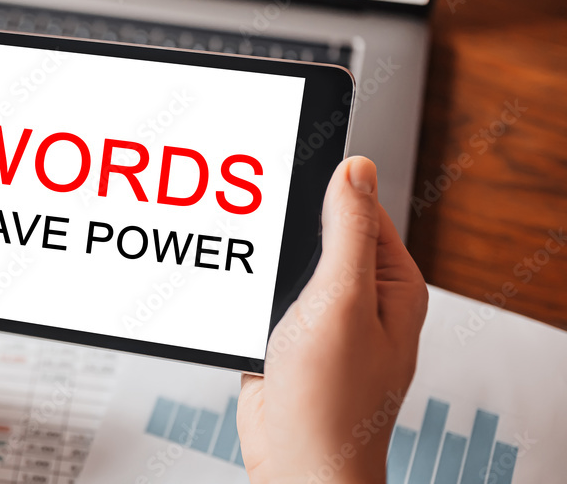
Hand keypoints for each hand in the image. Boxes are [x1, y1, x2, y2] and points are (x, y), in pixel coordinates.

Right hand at [237, 157, 428, 483]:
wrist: (296, 462)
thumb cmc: (332, 401)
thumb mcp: (342, 302)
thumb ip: (347, 233)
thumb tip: (355, 170)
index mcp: (390, 283)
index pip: (360, 210)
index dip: (324, 187)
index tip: (286, 173)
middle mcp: (359, 298)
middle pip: (319, 234)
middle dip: (284, 228)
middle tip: (255, 221)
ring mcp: (322, 320)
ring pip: (287, 266)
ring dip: (263, 263)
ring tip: (243, 261)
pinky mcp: (287, 338)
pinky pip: (265, 299)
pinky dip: (247, 293)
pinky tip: (235, 296)